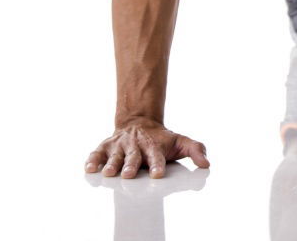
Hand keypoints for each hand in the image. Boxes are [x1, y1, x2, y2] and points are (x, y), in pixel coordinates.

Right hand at [84, 119, 209, 178]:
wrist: (140, 122)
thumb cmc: (161, 139)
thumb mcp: (181, 142)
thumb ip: (196, 150)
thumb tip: (207, 163)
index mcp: (154, 146)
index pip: (157, 156)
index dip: (157, 165)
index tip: (157, 174)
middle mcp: (136, 146)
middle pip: (134, 157)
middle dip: (132, 166)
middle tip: (130, 174)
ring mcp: (121, 145)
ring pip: (116, 155)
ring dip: (112, 163)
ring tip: (110, 172)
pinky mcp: (106, 146)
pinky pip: (97, 152)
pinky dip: (93, 159)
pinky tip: (90, 167)